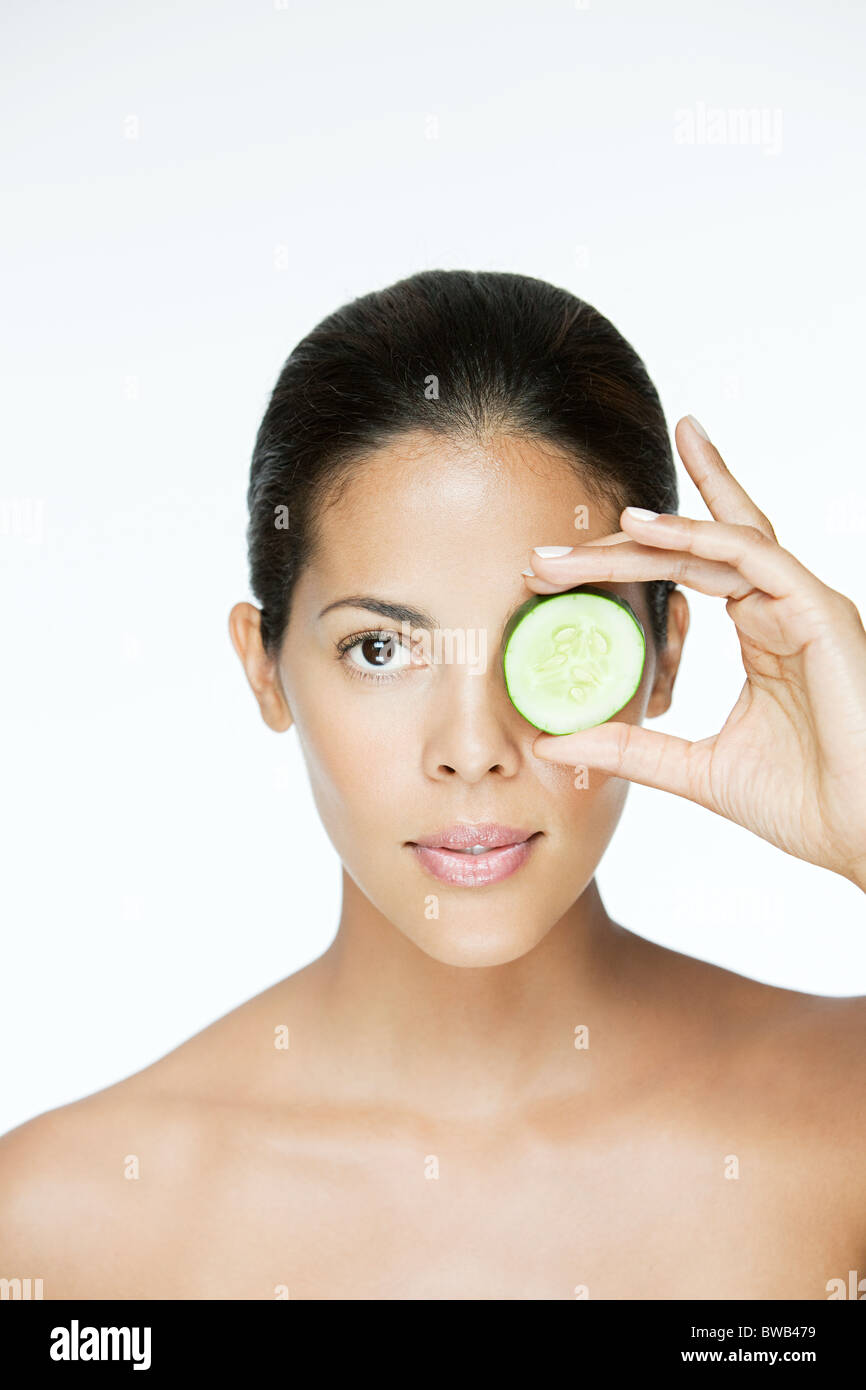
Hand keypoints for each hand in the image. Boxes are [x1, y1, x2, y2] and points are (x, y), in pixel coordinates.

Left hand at [524, 416, 865, 890]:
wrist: (864, 837)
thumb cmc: (806, 805)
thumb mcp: (696, 771)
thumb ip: (631, 749)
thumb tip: (554, 742)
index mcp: (762, 635)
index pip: (691, 573)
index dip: (625, 564)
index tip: (553, 575)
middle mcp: (782, 609)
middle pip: (697, 546)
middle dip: (621, 542)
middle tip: (546, 553)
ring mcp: (802, 605)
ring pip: (717, 540)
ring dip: (645, 533)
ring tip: (584, 529)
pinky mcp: (818, 612)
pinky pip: (750, 554)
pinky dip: (694, 536)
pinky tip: (640, 530)